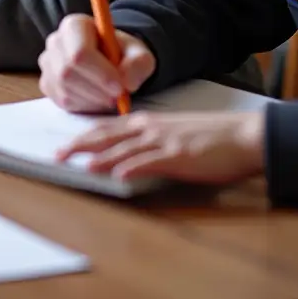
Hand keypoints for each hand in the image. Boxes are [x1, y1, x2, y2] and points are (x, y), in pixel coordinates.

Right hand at [38, 13, 154, 112]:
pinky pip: (61, 100)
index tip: (120, 87)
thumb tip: (126, 82)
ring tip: (110, 98)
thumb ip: (138, 63)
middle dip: (96, 90)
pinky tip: (96, 99)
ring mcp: (48, 63)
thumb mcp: (139, 53)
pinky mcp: (47, 83)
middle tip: (118, 97)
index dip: (100, 74)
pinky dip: (83, 106)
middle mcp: (55, 41)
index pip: (79, 52)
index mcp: (75, 25)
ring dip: (91, 100)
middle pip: (67, 72)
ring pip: (64, 89)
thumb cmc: (122, 53)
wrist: (110, 61)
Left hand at [56, 111, 265, 184]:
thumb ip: (146, 140)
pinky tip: (119, 176)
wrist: (240, 135)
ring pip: (123, 149)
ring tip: (80, 166)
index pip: (105, 127)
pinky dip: (132, 168)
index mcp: (145, 122)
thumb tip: (123, 153)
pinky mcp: (179, 155)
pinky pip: (150, 161)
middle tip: (57, 156)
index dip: (83, 136)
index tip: (64, 145)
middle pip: (106, 135)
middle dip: (80, 145)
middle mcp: (148, 127)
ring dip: (100, 158)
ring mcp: (163, 140)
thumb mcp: (170, 133)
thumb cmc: (207, 137)